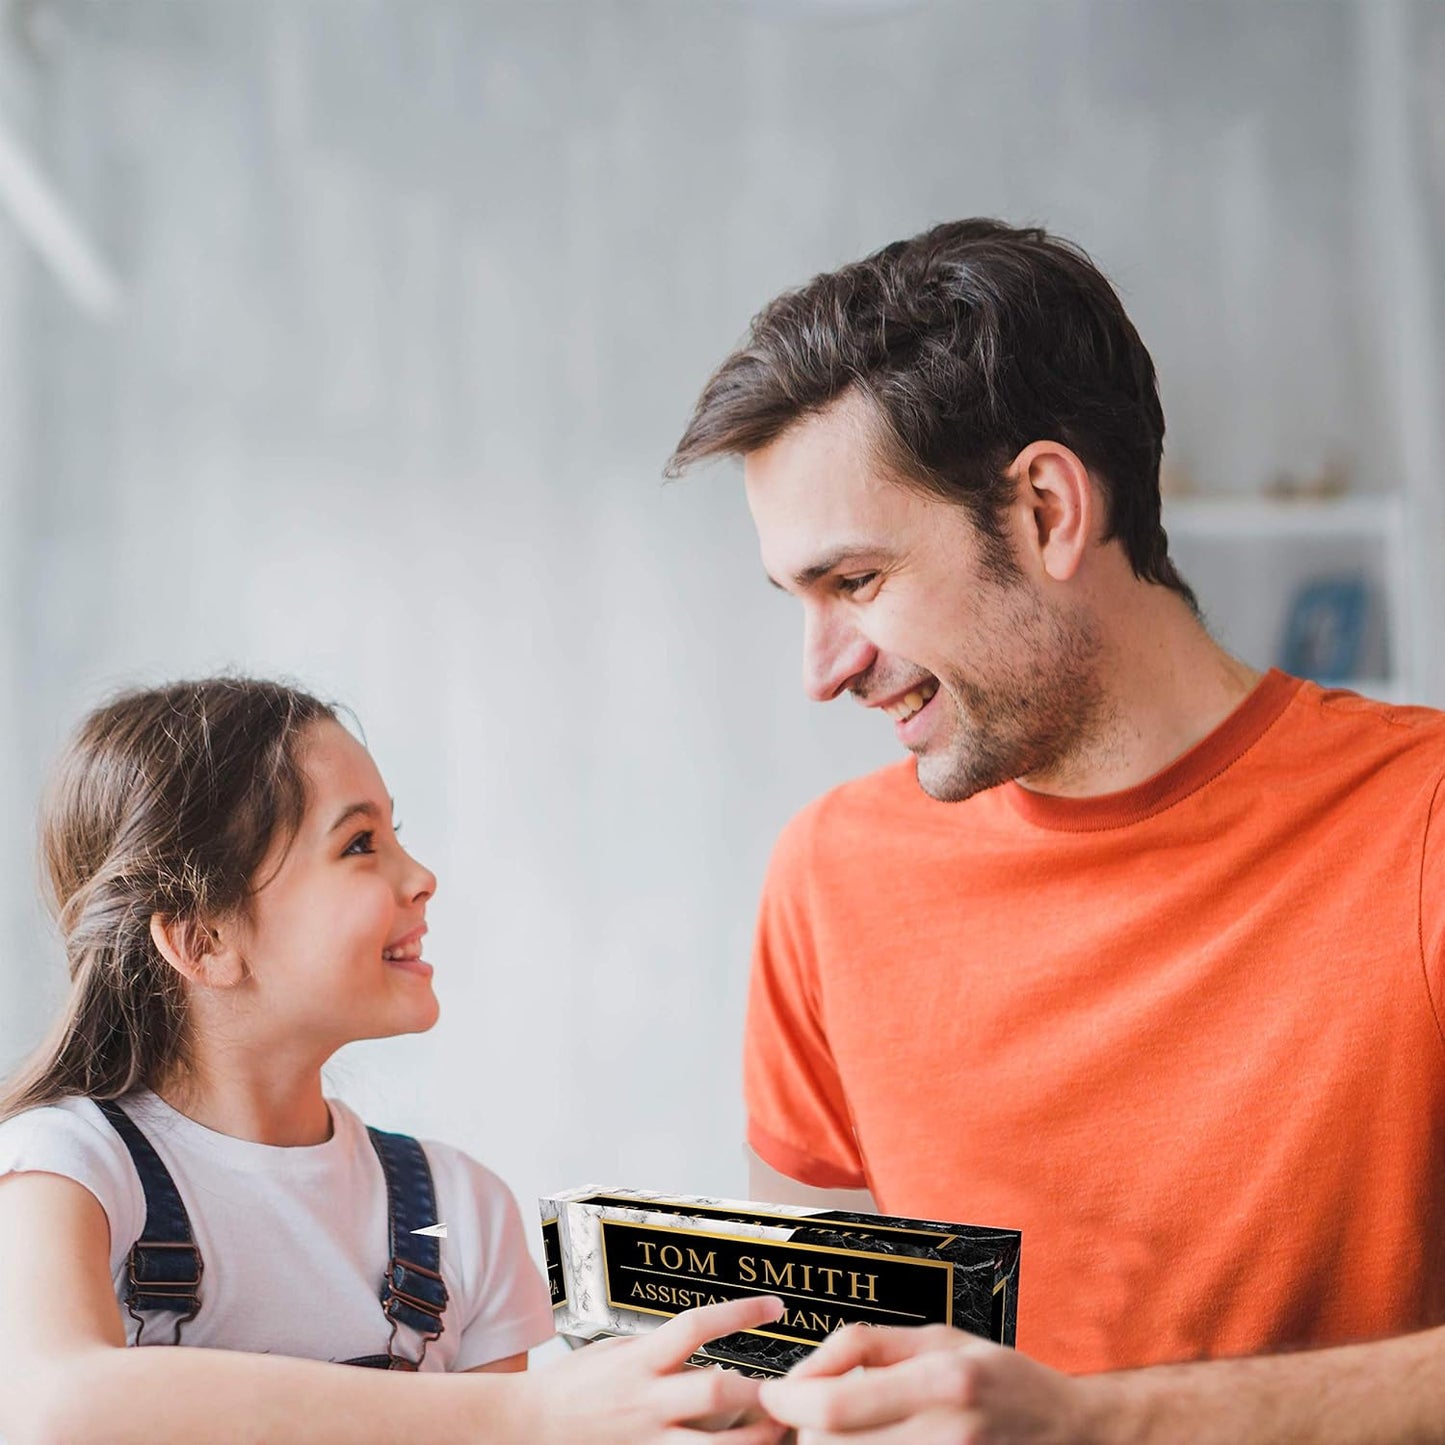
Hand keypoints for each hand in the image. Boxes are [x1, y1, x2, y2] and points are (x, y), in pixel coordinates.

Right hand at [521, 1295, 790, 1444]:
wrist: (529, 1426)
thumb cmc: (573, 1384)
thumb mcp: (616, 1350)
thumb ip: (659, 1349)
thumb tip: (701, 1338)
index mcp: (641, 1360)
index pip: (697, 1326)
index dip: (740, 1313)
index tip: (775, 1306)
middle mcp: (647, 1401)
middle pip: (715, 1393)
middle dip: (759, 1392)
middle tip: (788, 1388)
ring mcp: (648, 1440)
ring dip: (755, 1440)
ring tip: (780, 1430)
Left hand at [757, 1325, 1119, 1443]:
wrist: (1067, 1432)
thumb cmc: (997, 1374)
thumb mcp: (937, 1337)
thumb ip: (868, 1346)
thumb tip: (807, 1372)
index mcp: (940, 1383)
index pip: (834, 1408)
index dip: (788, 1403)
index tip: (772, 1393)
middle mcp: (944, 1436)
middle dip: (803, 1428)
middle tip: (807, 1408)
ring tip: (839, 1426)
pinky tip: (866, 1443)